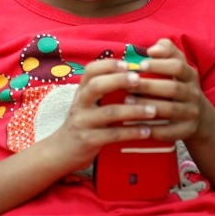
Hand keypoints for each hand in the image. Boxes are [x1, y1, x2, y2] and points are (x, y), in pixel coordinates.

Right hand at [42, 58, 161, 172]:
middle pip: (96, 86)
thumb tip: (135, 74)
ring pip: (108, 112)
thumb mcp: (89, 103)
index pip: (91, 70)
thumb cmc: (85, 122)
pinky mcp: (88, 140)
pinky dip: (131, 132)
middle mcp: (80, 103)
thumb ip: (105, 89)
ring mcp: (83, 121)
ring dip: (133, 110)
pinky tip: (146, 131)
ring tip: (152, 110)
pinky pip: (112, 135)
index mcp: (82, 91)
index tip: (128, 64)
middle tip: (139, 80)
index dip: (109, 65)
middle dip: (119, 80)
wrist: (62, 150)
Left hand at [129, 38, 206, 142]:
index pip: (178, 66)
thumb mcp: (177, 64)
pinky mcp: (187, 130)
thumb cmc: (178, 84)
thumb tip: (152, 49)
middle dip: (148, 86)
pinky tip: (136, 126)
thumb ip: (166, 50)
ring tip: (127, 102)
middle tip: (127, 84)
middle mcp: (193, 93)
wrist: (200, 117)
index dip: (159, 65)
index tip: (140, 64)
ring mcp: (192, 113)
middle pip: (173, 89)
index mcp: (190, 75)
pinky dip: (153, 130)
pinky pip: (170, 131)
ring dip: (148, 106)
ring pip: (170, 110)